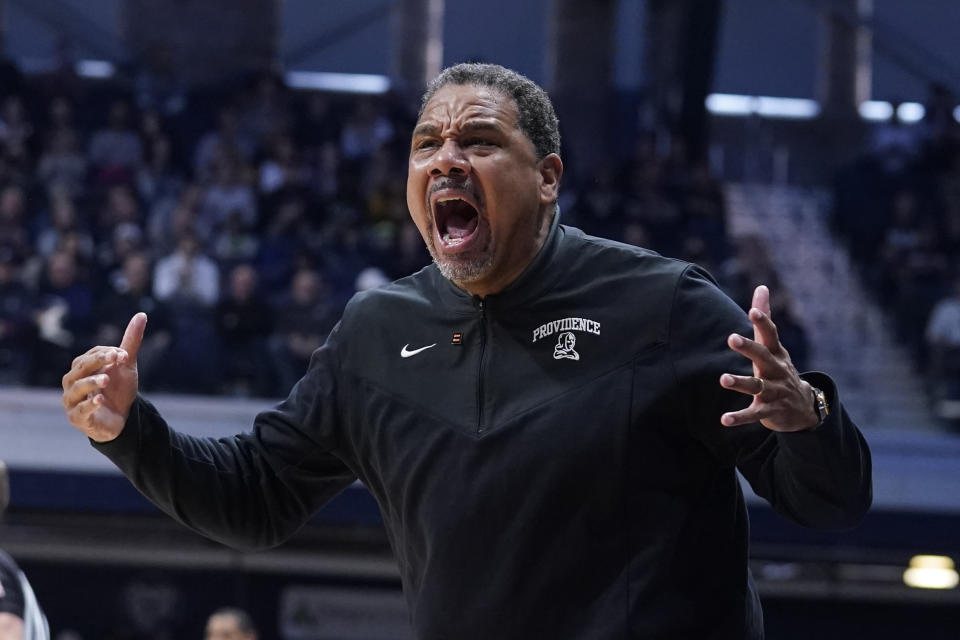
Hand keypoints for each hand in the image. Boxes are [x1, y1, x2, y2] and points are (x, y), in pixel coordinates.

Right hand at [62, 313, 146, 442]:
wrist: (120, 419)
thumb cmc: (118, 389)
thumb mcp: (126, 365)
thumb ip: (131, 342)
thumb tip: (142, 314)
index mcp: (81, 367)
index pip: (90, 356)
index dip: (106, 354)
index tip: (123, 354)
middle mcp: (72, 382)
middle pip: (80, 368)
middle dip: (97, 362)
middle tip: (116, 357)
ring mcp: (73, 400)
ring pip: (77, 388)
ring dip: (92, 382)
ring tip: (107, 379)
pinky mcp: (77, 418)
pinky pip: (81, 411)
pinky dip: (90, 405)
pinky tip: (100, 400)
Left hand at [718, 286, 818, 431]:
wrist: (803, 407)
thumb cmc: (780, 369)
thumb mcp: (774, 345)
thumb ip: (764, 318)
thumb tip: (761, 287)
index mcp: (776, 354)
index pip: (771, 335)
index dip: (763, 322)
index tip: (752, 310)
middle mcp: (776, 371)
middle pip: (763, 357)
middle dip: (749, 348)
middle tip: (732, 338)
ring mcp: (775, 392)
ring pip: (758, 386)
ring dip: (741, 382)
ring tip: (723, 379)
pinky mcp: (770, 411)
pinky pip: (754, 414)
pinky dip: (740, 418)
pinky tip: (724, 419)